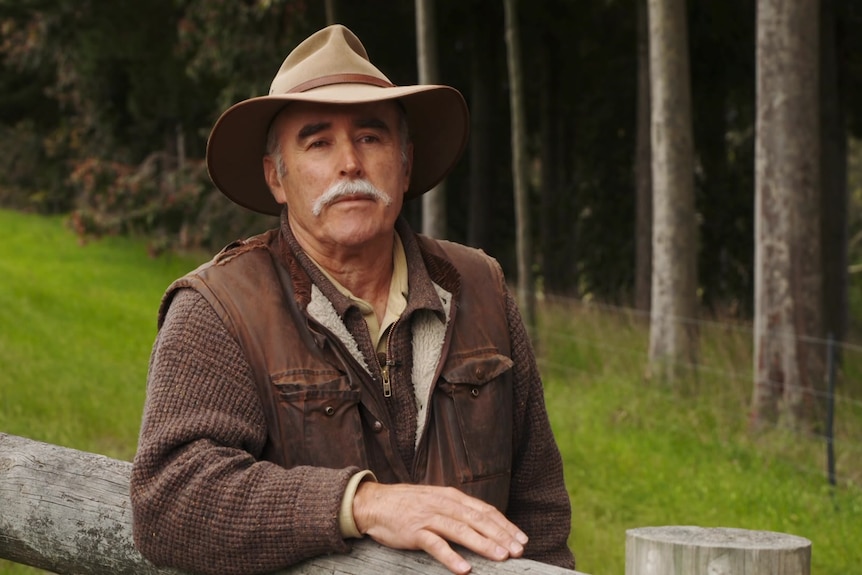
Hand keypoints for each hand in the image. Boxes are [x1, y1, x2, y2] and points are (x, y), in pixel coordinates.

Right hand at [352, 482, 527, 574]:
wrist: (374, 503)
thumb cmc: (407, 505)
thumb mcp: (436, 500)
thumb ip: (458, 510)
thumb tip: (483, 523)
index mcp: (452, 496)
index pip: (484, 510)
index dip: (504, 524)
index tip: (521, 539)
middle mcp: (444, 504)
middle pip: (478, 519)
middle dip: (501, 535)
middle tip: (518, 551)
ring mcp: (429, 517)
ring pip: (461, 530)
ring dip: (483, 544)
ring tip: (500, 557)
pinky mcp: (414, 531)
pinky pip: (435, 545)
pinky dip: (451, 556)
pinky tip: (464, 569)